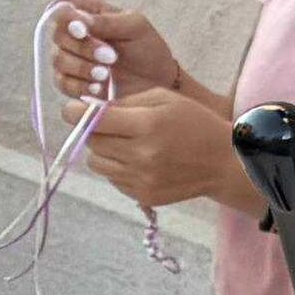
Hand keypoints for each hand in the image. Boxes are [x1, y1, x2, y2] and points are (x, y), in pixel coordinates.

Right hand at [52, 0, 189, 102]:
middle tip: (111, 57)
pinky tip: (98, 87)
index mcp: (89, 13)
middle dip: (83, 48)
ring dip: (82, 68)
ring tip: (106, 75)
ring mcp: (72, 59)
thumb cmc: (147, 49)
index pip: (62, 9)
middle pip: (57, 35)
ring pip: (58, 60)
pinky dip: (79, 86)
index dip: (66, 19)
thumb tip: (77, 20)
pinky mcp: (72, 82)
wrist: (158, 83)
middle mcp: (75, 34)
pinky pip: (62, 83)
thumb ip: (106, 21)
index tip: (83, 31)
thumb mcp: (134, 27)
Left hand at [85, 84, 256, 214]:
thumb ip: (125, 101)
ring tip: (125, 144)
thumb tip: (89, 109)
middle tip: (109, 125)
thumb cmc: (194, 122)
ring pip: (97, 163)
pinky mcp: (143, 196)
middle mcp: (142, 155)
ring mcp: (142, 179)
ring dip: (103, 151)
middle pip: (92, 143)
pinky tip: (139, 160)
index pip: (95, 122)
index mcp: (147, 125)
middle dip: (93, 131)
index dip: (75, 114)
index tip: (71, 110)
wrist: (223, 162)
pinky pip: (113, 179)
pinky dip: (118, 168)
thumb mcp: (164, 98)